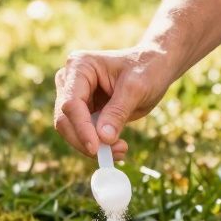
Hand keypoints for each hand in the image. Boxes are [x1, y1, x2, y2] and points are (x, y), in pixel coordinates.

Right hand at [53, 47, 172, 157]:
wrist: (156, 67)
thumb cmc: (147, 69)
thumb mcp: (136, 89)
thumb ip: (118, 112)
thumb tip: (103, 139)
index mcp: (80, 66)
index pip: (71, 103)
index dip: (81, 128)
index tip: (95, 148)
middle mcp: (71, 80)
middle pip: (65, 119)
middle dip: (86, 140)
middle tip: (112, 153)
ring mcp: (76, 96)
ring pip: (71, 131)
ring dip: (92, 146)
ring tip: (121, 150)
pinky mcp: (84, 111)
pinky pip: (83, 134)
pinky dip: (97, 145)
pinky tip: (117, 148)